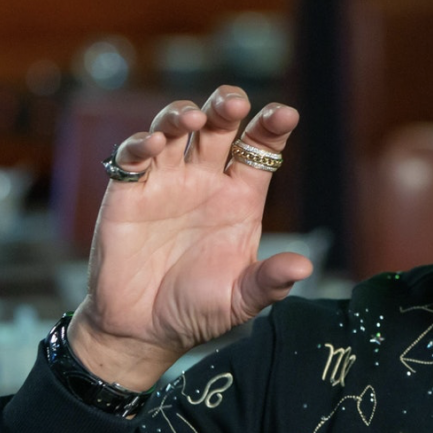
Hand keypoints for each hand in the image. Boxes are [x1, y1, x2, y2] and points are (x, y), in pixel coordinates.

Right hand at [68, 86, 311, 389]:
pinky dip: (140, 145)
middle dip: (226, 106)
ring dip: (182, 114)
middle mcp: (204, 182)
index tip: (285, 115)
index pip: (259, 150)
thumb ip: (269, 281)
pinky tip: (151, 145)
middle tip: (235, 101)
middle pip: (218, 127)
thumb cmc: (196, 310)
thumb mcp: (239, 300)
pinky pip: (132, 157)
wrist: (143, 330)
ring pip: (174, 129)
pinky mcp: (128, 193)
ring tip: (194, 117)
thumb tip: (303, 267)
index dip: (271, 128)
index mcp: (239, 199)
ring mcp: (166, 183)